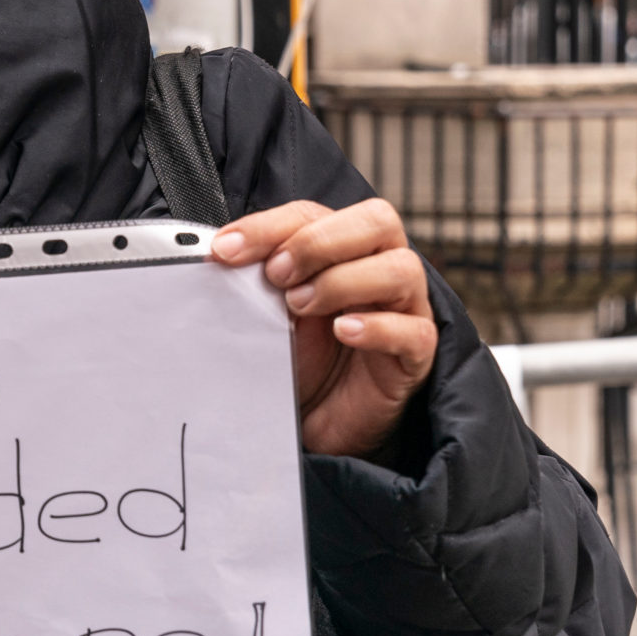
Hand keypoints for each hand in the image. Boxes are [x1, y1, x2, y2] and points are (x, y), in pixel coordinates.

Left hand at [211, 199, 436, 458]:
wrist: (313, 420)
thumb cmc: (298, 355)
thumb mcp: (268, 311)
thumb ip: (255, 278)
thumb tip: (221, 254)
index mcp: (343, 246)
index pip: (314, 214)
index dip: (269, 226)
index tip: (226, 250)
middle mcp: (381, 267)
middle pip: (378, 221)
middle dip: (318, 242)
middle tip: (276, 275)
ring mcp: (406, 310)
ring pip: (402, 269)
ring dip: (343, 281)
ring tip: (300, 306)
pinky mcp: (415, 356)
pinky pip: (414, 332)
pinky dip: (377, 327)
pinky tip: (343, 332)